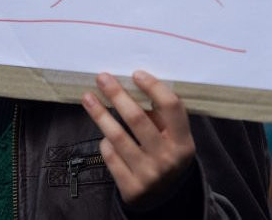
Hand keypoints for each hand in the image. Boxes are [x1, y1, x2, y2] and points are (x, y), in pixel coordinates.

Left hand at [82, 70, 195, 207]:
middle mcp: (168, 159)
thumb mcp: (174, 139)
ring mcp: (148, 175)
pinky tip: (103, 134)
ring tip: (88, 98)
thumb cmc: (166, 156)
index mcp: (184, 142)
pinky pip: (110, 155)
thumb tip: (133, 85)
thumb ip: (160, 116)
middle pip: (138, 119)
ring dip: (100, 114)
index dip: (153, 87)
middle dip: (117, 95)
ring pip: (118, 137)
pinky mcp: (130, 187)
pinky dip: (105, 142)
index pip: (171, 107)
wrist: (164, 198)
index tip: (136, 74)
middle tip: (103, 78)